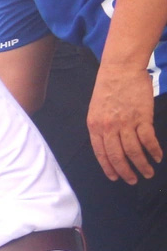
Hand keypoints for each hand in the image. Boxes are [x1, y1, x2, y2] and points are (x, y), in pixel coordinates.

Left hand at [89, 64, 164, 182]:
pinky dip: (153, 151)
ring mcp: (125, 123)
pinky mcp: (142, 117)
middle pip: (117, 156)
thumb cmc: (108, 88)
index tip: (115, 178)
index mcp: (94, 126)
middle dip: (125, 171)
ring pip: (133, 151)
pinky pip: (148, 140)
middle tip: (133, 180)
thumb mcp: (96, 109)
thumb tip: (108, 144)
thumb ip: (101, 127)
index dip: (108, 167)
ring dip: (142, 165)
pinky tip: (157, 157)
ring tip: (148, 173)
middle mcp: (108, 127)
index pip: (101, 153)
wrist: (120, 69)